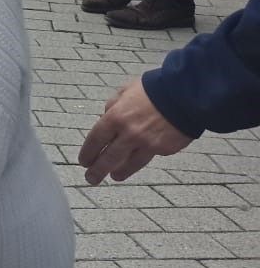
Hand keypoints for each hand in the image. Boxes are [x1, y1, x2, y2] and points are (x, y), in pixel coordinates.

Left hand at [78, 76, 194, 184]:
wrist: (184, 95)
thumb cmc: (151, 90)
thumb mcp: (124, 92)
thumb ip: (112, 107)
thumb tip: (105, 119)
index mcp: (115, 118)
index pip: (95, 140)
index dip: (88, 153)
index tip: (84, 161)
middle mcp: (129, 134)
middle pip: (109, 158)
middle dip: (98, 170)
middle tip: (91, 178)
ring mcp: (147, 144)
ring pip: (129, 164)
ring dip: (119, 172)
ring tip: (114, 176)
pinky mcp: (163, 150)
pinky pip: (148, 157)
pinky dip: (140, 161)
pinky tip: (135, 163)